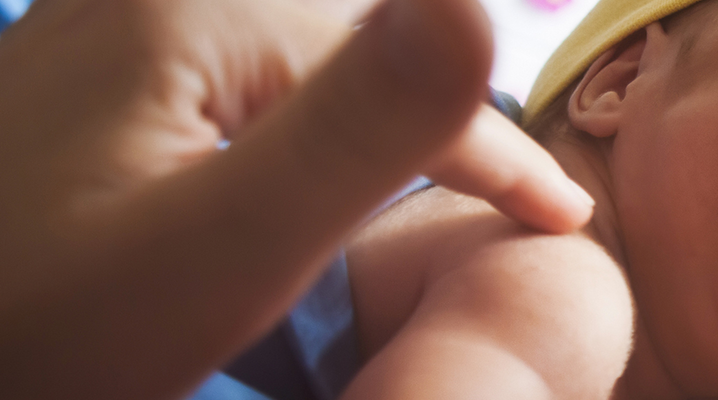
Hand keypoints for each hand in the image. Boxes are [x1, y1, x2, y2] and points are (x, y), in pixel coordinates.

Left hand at [0, 0, 588, 397]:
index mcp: (194, 14)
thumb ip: (356, 128)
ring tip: (441, 175)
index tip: (563, 222)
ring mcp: (118, 35)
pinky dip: (304, 126)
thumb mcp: (219, 249)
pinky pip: (244, 81)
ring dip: (374, 122)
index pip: (397, 73)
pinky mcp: (101, 81)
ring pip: (302, 64)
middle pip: (353, 52)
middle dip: (436, 125)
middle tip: (511, 193)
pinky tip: (307, 161)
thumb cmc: (47, 331)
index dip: (496, 152)